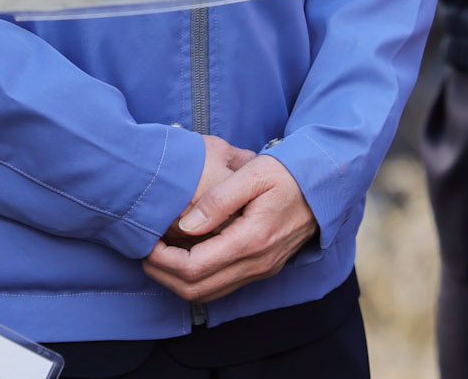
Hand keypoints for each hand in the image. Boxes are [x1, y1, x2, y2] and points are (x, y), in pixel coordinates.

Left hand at [141, 154, 317, 304]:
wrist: (324, 185)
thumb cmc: (287, 173)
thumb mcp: (253, 174)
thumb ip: (218, 200)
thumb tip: (185, 226)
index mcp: (251, 240)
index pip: (195, 267)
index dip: (163, 260)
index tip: (145, 243)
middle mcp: (257, 264)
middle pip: (197, 289)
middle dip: (163, 276)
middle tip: (143, 254)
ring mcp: (260, 270)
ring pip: (209, 293)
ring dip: (177, 281)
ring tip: (157, 257)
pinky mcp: (262, 268)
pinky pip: (222, 286)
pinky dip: (197, 279)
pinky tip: (183, 258)